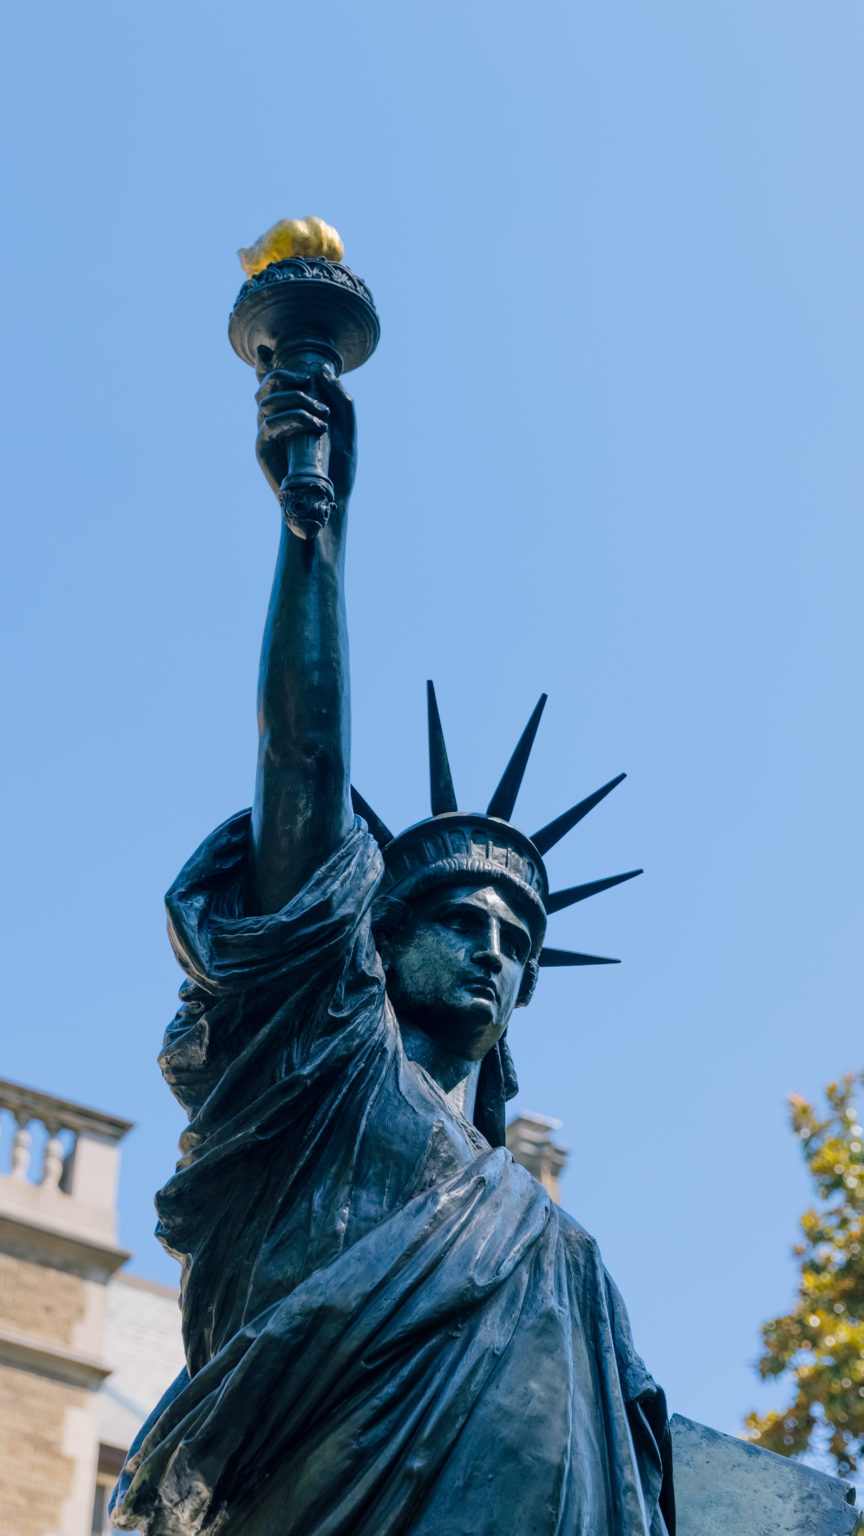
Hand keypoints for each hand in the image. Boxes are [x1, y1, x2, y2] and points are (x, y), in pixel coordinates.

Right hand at [255, 363, 356, 504]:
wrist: (332, 498)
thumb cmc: (339, 466)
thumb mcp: (346, 426)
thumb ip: (338, 397)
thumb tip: (322, 369)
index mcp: (292, 412)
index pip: (273, 384)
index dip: (263, 365)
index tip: (264, 350)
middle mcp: (276, 420)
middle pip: (264, 386)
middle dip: (283, 375)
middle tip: (307, 381)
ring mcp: (268, 434)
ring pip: (266, 402)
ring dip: (296, 400)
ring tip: (322, 416)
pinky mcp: (264, 450)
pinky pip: (268, 425)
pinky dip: (291, 418)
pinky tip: (314, 425)